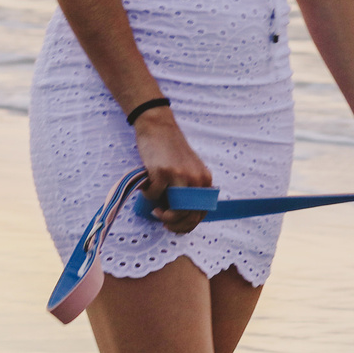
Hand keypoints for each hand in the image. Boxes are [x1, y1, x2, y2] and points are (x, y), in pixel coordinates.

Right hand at [133, 107, 214, 234]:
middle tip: (163, 222)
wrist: (158, 126)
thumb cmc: (169, 151)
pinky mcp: (163, 172)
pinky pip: (154, 195)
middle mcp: (197, 179)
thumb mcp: (188, 171)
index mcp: (205, 180)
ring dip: (165, 216)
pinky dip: (148, 194)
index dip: (187, 225)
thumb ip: (189, 191)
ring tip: (157, 210)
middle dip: (175, 225)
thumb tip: (180, 219)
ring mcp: (181, 176)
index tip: (174, 226)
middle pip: (190, 216)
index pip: (201, 213)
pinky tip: (147, 185)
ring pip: (177, 211)